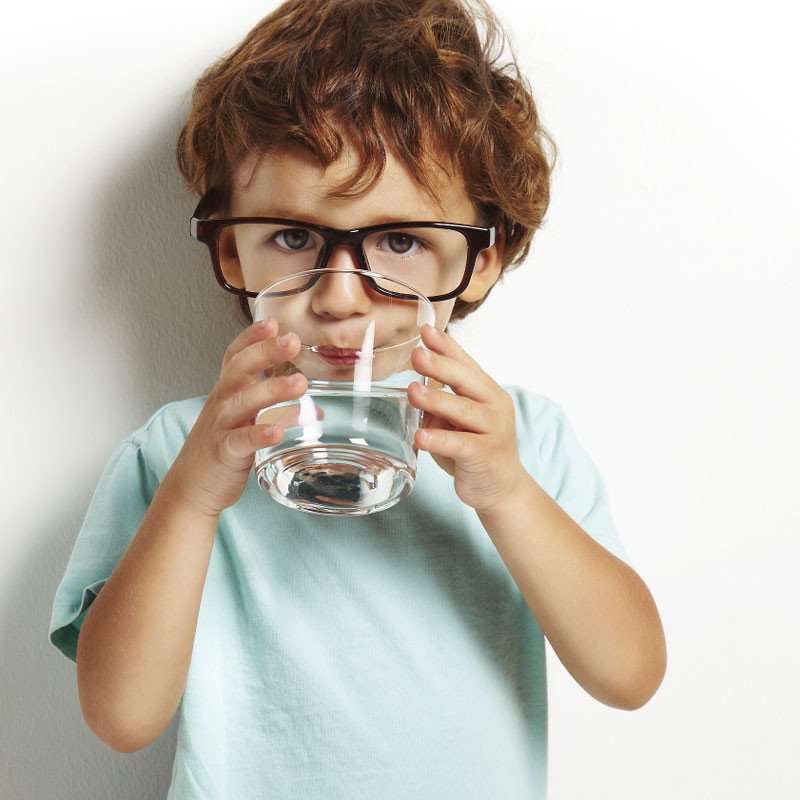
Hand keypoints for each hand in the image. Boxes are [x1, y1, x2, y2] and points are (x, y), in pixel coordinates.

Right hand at [166, 318, 307, 516]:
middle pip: (240, 370)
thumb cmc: (221, 449)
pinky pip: (240, 441)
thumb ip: (276, 410)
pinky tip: (277, 433)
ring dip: (272, 390)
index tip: (273, 322)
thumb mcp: (245, 421)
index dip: (252, 337)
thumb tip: (315, 409)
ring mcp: (221, 427)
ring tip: (300, 383)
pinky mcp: (223, 453)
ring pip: (243, 402)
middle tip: (292, 341)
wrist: (190, 487)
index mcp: (227, 392)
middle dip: (265, 352)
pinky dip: (258, 435)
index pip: (236, 356)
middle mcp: (222, 403)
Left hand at [407, 324, 529, 513]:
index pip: (466, 364)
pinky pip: (461, 444)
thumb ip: (439, 406)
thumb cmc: (475, 449)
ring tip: (413, 392)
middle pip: (467, 381)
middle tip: (417, 355)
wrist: (502, 488)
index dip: (447, 346)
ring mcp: (493, 430)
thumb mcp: (456, 422)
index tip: (426, 331)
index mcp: (487, 392)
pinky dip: (440, 439)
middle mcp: (494, 406)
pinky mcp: (486, 455)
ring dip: (436, 400)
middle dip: (441, 366)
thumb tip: (414, 391)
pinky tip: (420, 436)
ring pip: (464, 410)